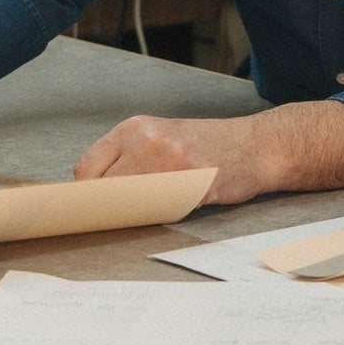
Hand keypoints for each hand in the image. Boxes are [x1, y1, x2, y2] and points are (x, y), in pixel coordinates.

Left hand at [74, 102, 343, 204]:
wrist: (257, 145)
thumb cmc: (209, 146)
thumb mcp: (161, 138)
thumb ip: (128, 158)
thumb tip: (93, 194)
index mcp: (134, 128)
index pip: (85, 168)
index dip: (89, 194)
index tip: (96, 208)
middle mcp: (146, 139)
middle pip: (102, 188)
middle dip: (109, 207)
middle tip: (123, 216)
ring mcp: (168, 159)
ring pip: (128, 201)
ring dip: (134, 213)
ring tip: (153, 210)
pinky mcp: (191, 180)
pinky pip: (161, 209)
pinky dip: (162, 215)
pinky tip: (176, 207)